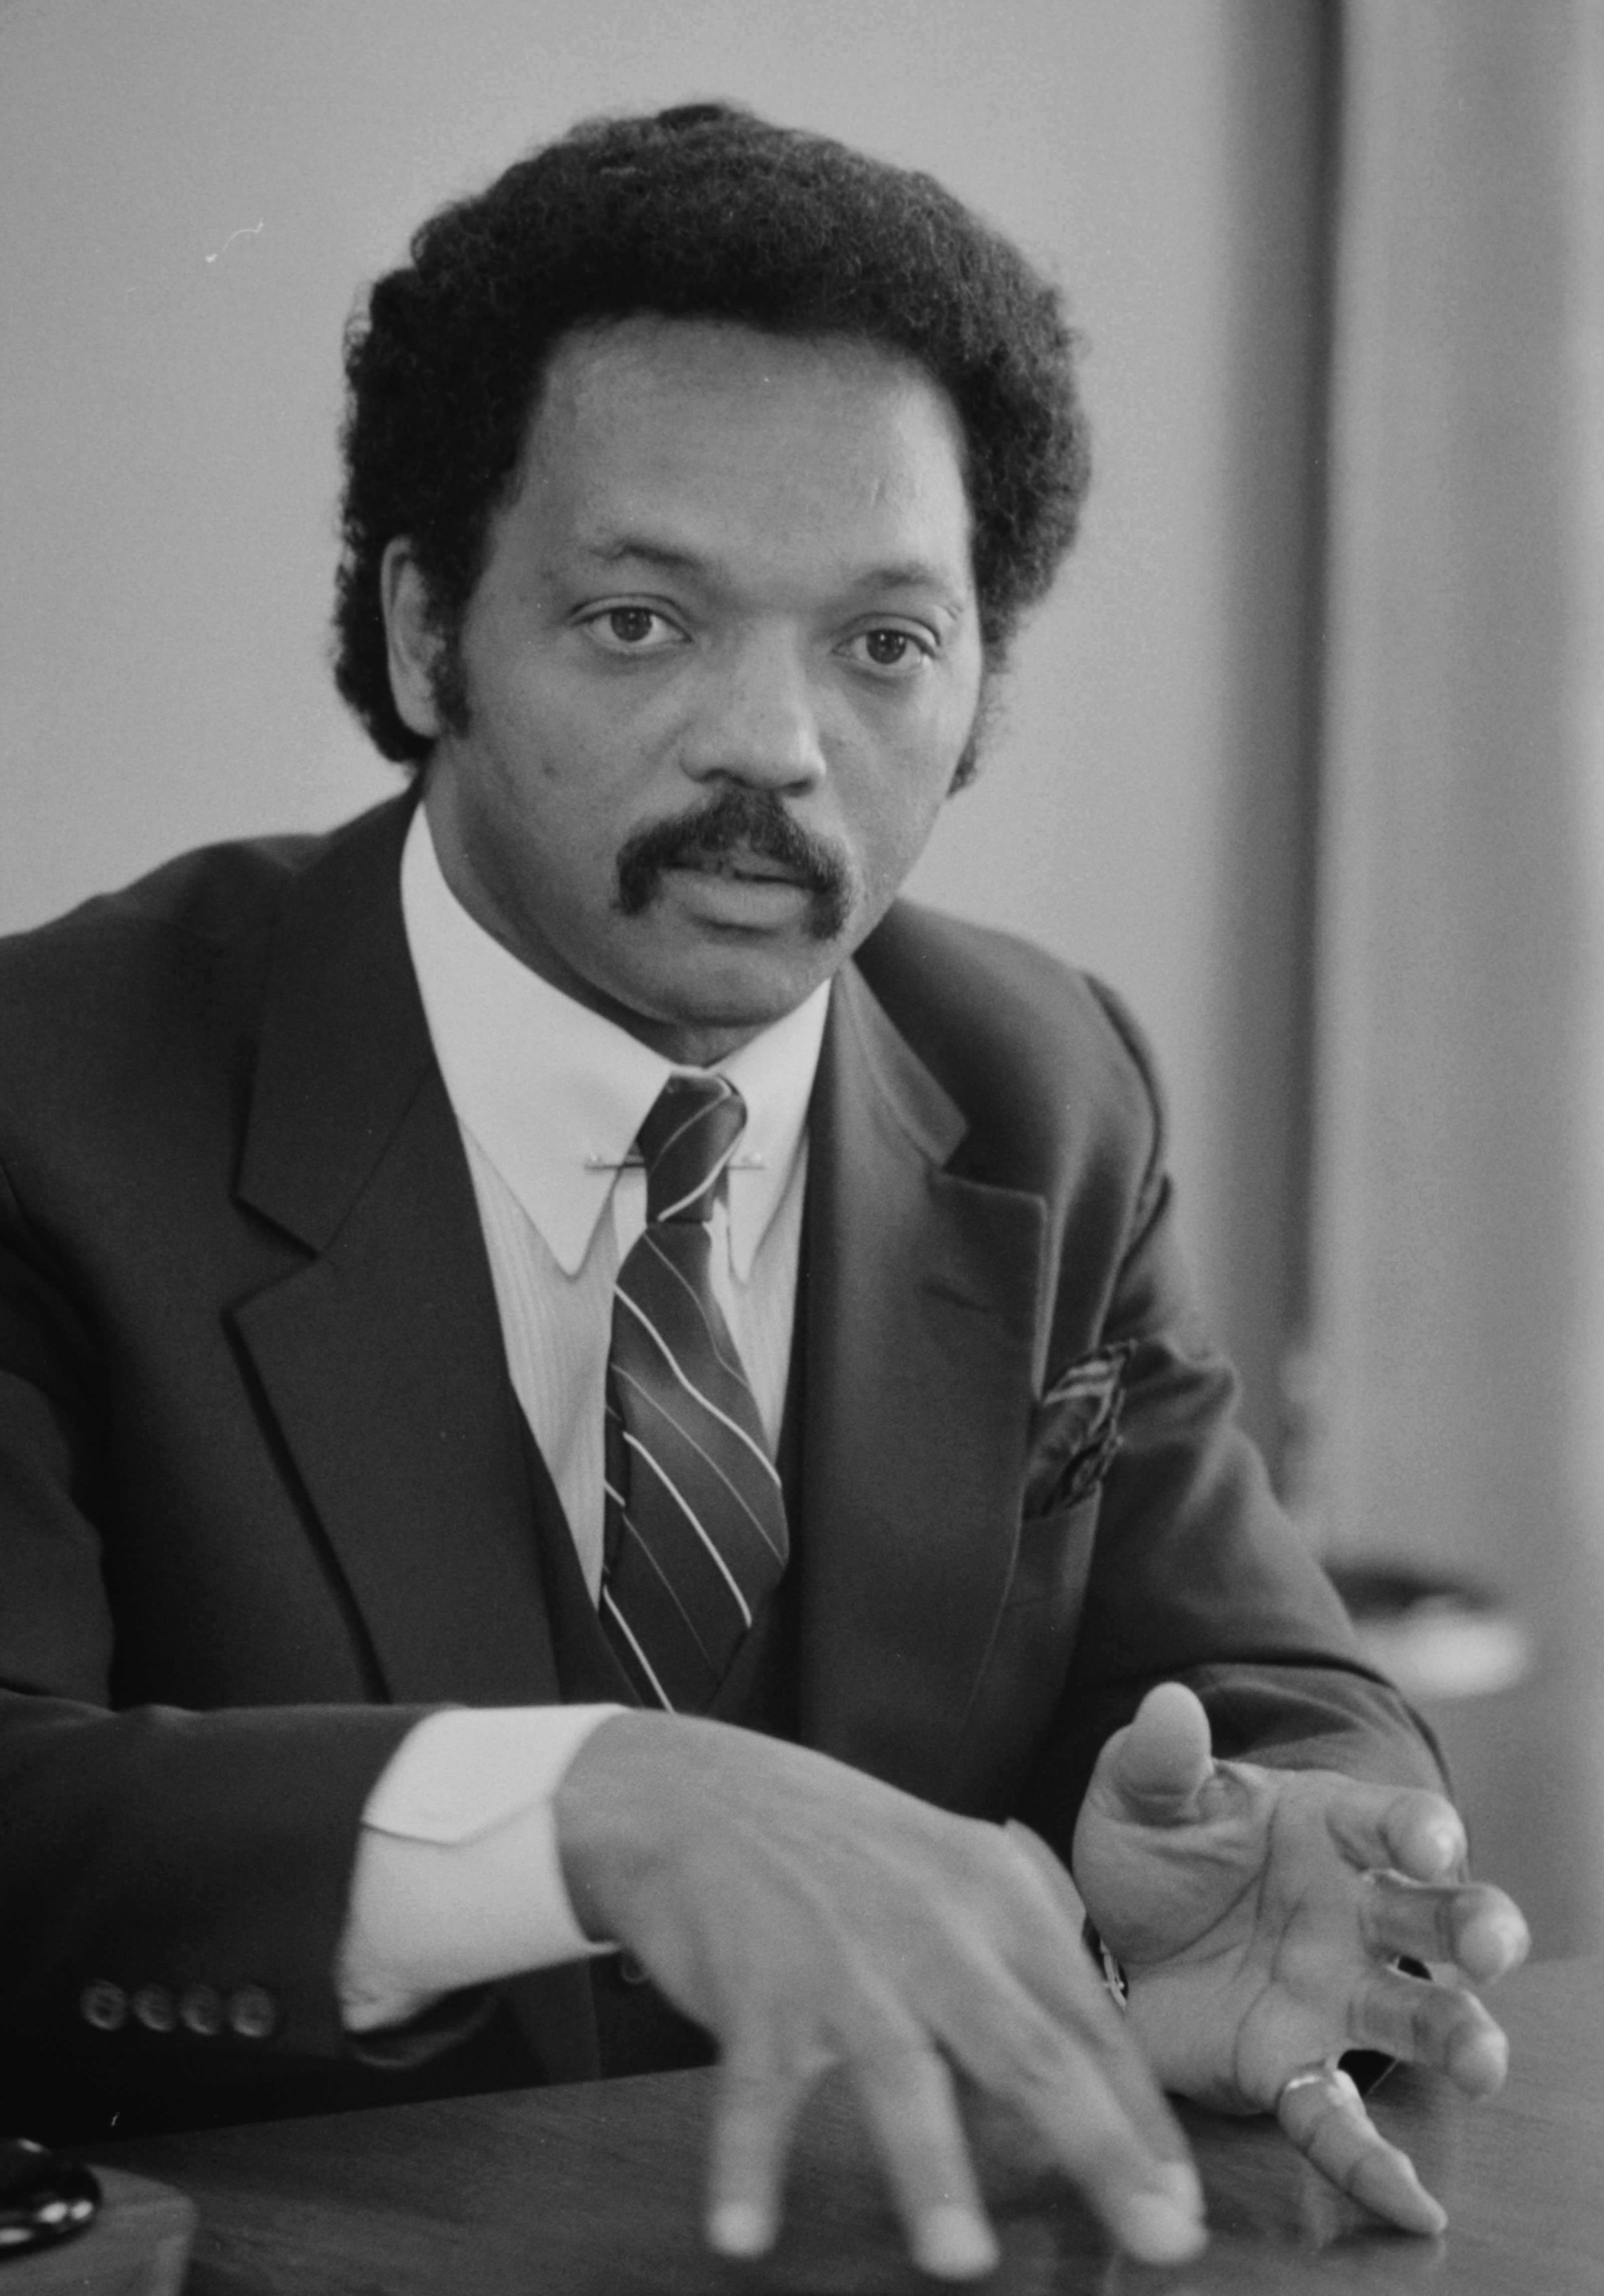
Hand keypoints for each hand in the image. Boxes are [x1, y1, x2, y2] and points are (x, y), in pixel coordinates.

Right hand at [556, 1711, 1206, 2277]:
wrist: (699, 1789)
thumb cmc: (839, 1851)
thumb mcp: (946, 1882)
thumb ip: (1011, 1981)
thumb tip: (1066, 2117)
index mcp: (993, 1895)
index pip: (1090, 2021)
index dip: (1142, 2120)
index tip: (1181, 2207)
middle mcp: (931, 1926)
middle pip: (1030, 2050)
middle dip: (1100, 2150)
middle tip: (1158, 2241)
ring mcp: (841, 1958)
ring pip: (901, 2074)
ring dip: (932, 2171)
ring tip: (961, 2262)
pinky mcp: (755, 1986)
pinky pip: (754, 2092)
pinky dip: (747, 2164)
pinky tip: (744, 2237)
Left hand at [1072, 1682, 1530, 2233]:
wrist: (1120, 1929)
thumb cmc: (1159, 1846)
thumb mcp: (1143, 1793)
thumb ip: (1159, 1756)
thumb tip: (1167, 1701)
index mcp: (1329, 1831)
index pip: (1395, 1821)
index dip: (1419, 1829)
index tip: (1430, 1843)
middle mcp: (1354, 1914)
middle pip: (1435, 1919)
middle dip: (1473, 1929)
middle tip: (1488, 1949)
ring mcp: (1334, 1996)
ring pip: (1414, 2018)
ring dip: (1459, 2038)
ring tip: (1482, 2065)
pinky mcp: (1292, 2068)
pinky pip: (1338, 2122)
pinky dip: (1375, 2165)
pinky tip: (1413, 2207)